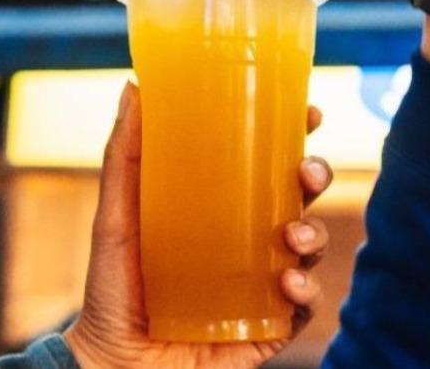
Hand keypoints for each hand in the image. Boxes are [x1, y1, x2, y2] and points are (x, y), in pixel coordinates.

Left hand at [63, 83, 334, 367]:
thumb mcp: (117, 220)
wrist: (113, 366)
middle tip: (306, 174)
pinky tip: (287, 284)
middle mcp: (253, 243)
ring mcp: (266, 284)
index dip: (296, 136)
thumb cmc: (113, 293)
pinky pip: (305, 306)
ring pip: (312, 247)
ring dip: (314, 234)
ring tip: (291, 237)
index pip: (271, 166)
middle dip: (316, 178)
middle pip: (301, 199)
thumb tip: (134, 88)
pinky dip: (305, 291)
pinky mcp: (272, 327)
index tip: (309, 112)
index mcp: (226, 211)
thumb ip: (125, 158)